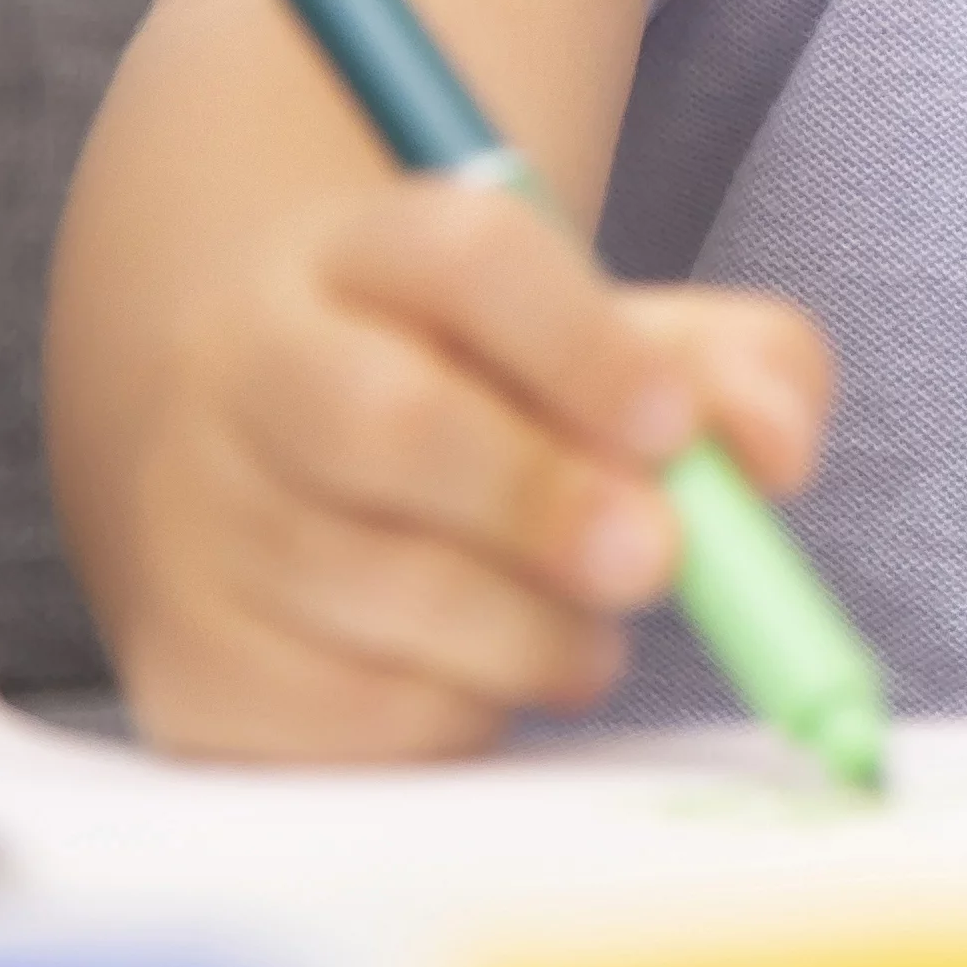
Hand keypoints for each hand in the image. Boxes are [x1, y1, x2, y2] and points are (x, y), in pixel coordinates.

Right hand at [95, 175, 833, 760]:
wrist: (268, 473)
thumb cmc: (481, 400)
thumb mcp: (600, 343)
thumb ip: (727, 369)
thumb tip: (779, 447)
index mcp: (363, 253)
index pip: (467, 255)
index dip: (581, 341)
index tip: (673, 424)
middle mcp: (252, 364)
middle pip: (389, 421)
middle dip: (541, 500)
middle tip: (658, 558)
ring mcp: (199, 514)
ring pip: (364, 581)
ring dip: (518, 631)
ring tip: (589, 639)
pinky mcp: (187, 661)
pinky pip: (334, 708)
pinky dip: (446, 713)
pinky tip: (484, 682)